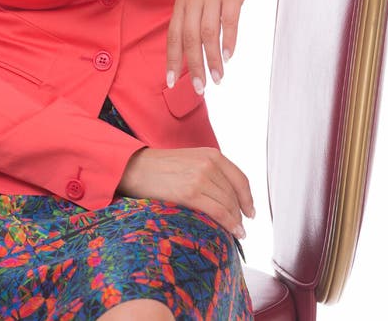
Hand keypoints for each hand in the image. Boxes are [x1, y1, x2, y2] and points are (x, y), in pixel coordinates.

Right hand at [117, 146, 254, 238]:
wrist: (136, 168)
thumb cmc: (161, 168)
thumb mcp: (191, 160)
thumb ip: (210, 171)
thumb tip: (226, 195)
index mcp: (211, 154)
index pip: (240, 179)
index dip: (248, 198)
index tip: (250, 211)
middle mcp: (209, 164)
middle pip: (235, 194)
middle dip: (241, 213)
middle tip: (241, 227)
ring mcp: (200, 178)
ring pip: (228, 204)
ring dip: (236, 221)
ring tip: (237, 232)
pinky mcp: (190, 193)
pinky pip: (218, 212)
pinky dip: (229, 224)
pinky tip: (232, 232)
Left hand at [166, 0, 274, 93]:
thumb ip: (191, 11)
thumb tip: (190, 40)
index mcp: (183, 0)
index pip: (173, 34)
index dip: (172, 58)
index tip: (171, 81)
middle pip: (189, 38)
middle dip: (193, 67)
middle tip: (199, 89)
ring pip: (207, 33)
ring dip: (211, 59)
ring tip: (218, 79)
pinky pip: (228, 20)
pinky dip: (228, 39)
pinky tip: (228, 55)